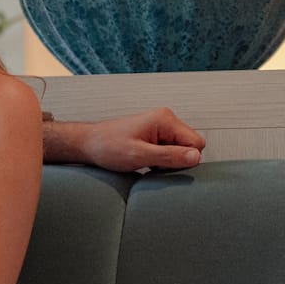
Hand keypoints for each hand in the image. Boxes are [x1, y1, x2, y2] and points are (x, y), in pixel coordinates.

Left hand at [78, 107, 204, 171]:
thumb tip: (196, 157)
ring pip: (181, 150)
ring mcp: (160, 127)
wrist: (88, 144)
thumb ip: (169, 156)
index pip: (196, 143)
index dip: (184, 159)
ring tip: (146, 161)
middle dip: (176, 160)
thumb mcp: (139, 155)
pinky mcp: (155, 135)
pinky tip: (145, 161)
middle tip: (152, 163)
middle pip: (190, 146)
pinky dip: (161, 160)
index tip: (163, 164)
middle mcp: (166, 119)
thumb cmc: (108, 147)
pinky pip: (171, 151)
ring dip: (167, 161)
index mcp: (165, 119)